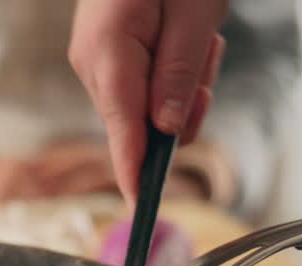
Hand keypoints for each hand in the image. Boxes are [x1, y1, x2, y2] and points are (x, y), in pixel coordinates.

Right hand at [69, 0, 227, 207]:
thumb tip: (167, 130)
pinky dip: (173, 68)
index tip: (143, 209)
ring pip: (148, 103)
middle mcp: (94, 61)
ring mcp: (97, 56)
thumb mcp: (194, 12)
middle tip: (207, 60)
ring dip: (184, 83)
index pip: (123, 131)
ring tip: (197, 34)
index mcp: (109, 52)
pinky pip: (145, 82)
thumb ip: (180, 74)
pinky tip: (183, 33)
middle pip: (140, 121)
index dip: (137, 173)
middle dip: (183, 107)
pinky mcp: (108, 51)